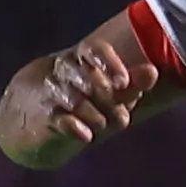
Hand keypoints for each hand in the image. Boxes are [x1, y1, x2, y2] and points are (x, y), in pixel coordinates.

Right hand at [12, 41, 156, 163]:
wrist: (32, 123)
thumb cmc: (80, 105)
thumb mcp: (108, 96)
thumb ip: (131, 84)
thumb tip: (154, 71)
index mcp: (81, 60)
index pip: (94, 49)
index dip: (109, 63)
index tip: (123, 82)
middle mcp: (64, 73)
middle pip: (87, 76)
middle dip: (105, 95)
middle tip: (118, 112)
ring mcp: (51, 95)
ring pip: (74, 99)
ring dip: (93, 114)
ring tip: (102, 125)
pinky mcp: (43, 119)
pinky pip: (59, 120)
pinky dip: (74, 128)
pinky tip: (87, 137)